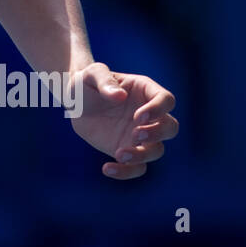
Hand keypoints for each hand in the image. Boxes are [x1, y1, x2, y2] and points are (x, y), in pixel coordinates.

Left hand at [67, 63, 178, 179]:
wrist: (75, 103)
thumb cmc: (86, 83)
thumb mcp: (91, 74)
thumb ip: (104, 81)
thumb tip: (120, 96)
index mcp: (145, 91)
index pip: (166, 100)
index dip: (158, 110)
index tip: (137, 116)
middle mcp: (149, 115)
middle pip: (170, 127)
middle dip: (157, 133)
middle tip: (135, 134)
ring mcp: (141, 135)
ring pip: (157, 150)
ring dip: (142, 155)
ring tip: (119, 154)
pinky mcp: (129, 151)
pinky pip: (137, 168)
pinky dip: (126, 172)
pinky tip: (107, 168)